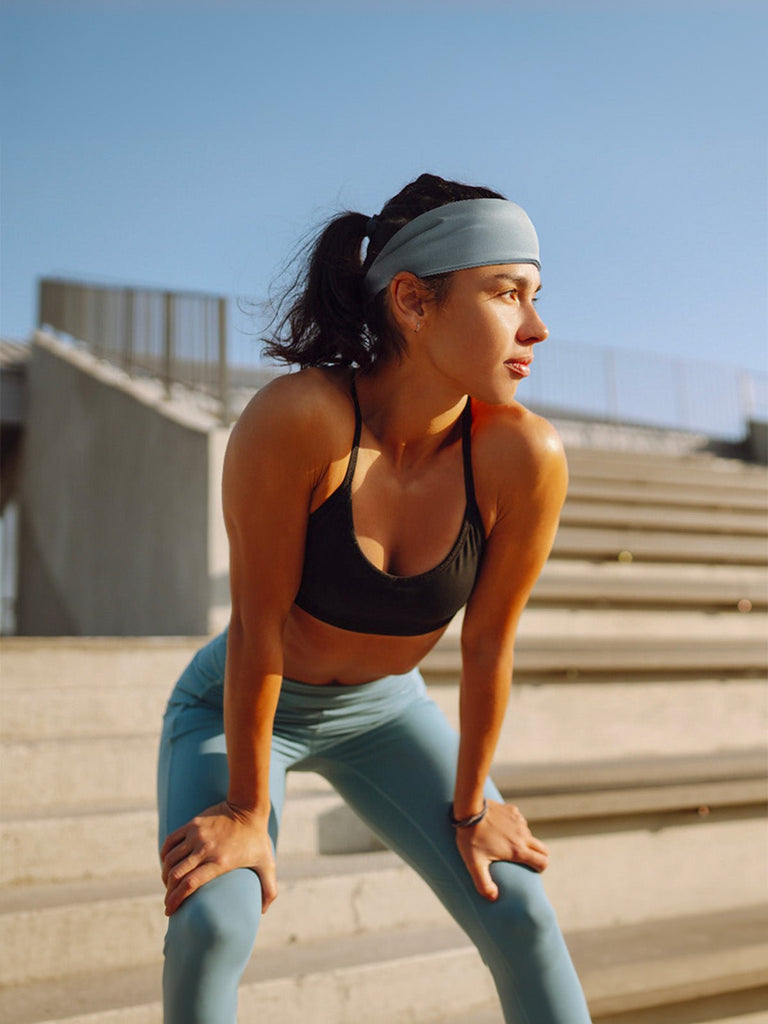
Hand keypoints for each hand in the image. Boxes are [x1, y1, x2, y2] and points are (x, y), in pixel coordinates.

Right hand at [160, 801, 276, 915]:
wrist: (248, 806)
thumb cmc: (257, 838)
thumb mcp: (267, 864)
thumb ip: (269, 889)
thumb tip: (262, 911)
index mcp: (220, 862)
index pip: (190, 884)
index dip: (176, 900)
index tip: (169, 911)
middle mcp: (206, 849)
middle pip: (176, 874)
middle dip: (168, 892)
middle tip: (168, 902)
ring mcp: (197, 835)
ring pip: (171, 859)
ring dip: (165, 875)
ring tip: (168, 884)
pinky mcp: (192, 824)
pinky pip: (170, 841)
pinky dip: (164, 855)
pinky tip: (166, 863)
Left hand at [454, 800, 548, 900]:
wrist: (469, 808)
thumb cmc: (471, 837)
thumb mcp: (474, 864)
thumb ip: (483, 884)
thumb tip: (493, 898)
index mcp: (517, 850)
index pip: (543, 862)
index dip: (540, 869)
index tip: (531, 871)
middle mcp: (522, 835)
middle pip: (543, 849)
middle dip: (538, 857)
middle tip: (525, 861)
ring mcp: (519, 821)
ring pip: (530, 835)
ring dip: (525, 841)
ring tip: (508, 845)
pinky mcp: (512, 811)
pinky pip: (520, 822)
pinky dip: (516, 827)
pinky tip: (501, 829)